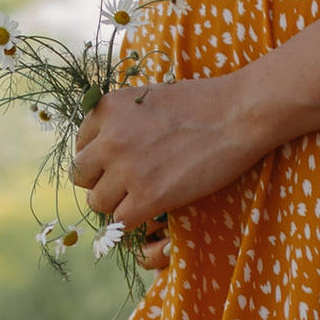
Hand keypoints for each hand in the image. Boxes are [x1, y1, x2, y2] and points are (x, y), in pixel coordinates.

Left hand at [73, 73, 273, 234]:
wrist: (239, 114)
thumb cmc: (203, 103)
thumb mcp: (149, 97)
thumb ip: (122, 119)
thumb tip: (105, 146)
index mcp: (106, 108)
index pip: (80, 145)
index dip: (99, 158)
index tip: (119, 163)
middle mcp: (109, 138)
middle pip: (81, 176)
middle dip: (101, 182)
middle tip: (127, 184)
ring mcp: (126, 169)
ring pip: (98, 202)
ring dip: (117, 203)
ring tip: (143, 196)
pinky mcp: (148, 196)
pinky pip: (120, 221)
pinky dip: (133, 220)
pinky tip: (152, 209)